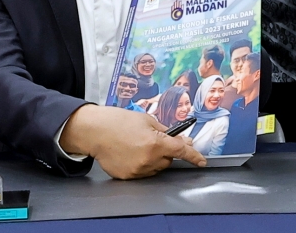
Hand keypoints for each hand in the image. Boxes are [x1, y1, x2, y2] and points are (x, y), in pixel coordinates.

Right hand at [59, 105, 205, 178]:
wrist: (94, 131)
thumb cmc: (118, 121)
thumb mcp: (145, 119)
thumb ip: (164, 131)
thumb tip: (180, 140)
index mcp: (155, 142)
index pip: (181, 151)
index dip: (194, 156)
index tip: (202, 161)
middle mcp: (149, 159)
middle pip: (168, 161)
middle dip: (166, 152)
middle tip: (154, 141)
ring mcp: (138, 170)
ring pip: (156, 168)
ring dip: (154, 159)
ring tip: (137, 145)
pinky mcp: (128, 176)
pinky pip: (142, 173)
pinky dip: (141, 164)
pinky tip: (129, 153)